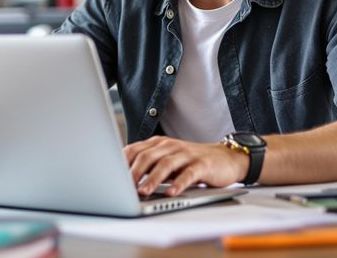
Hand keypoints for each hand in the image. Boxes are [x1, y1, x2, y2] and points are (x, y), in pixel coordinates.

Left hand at [124, 136, 248, 196]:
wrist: (226, 158)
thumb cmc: (191, 162)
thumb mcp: (167, 161)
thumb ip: (148, 165)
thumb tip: (121, 181)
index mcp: (158, 144)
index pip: (134, 150)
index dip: (121, 164)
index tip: (109, 178)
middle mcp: (170, 146)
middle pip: (147, 156)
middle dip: (134, 172)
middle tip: (123, 188)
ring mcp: (187, 154)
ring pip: (166, 164)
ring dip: (153, 179)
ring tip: (144, 192)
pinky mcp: (202, 164)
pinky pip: (188, 174)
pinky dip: (179, 183)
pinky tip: (171, 193)